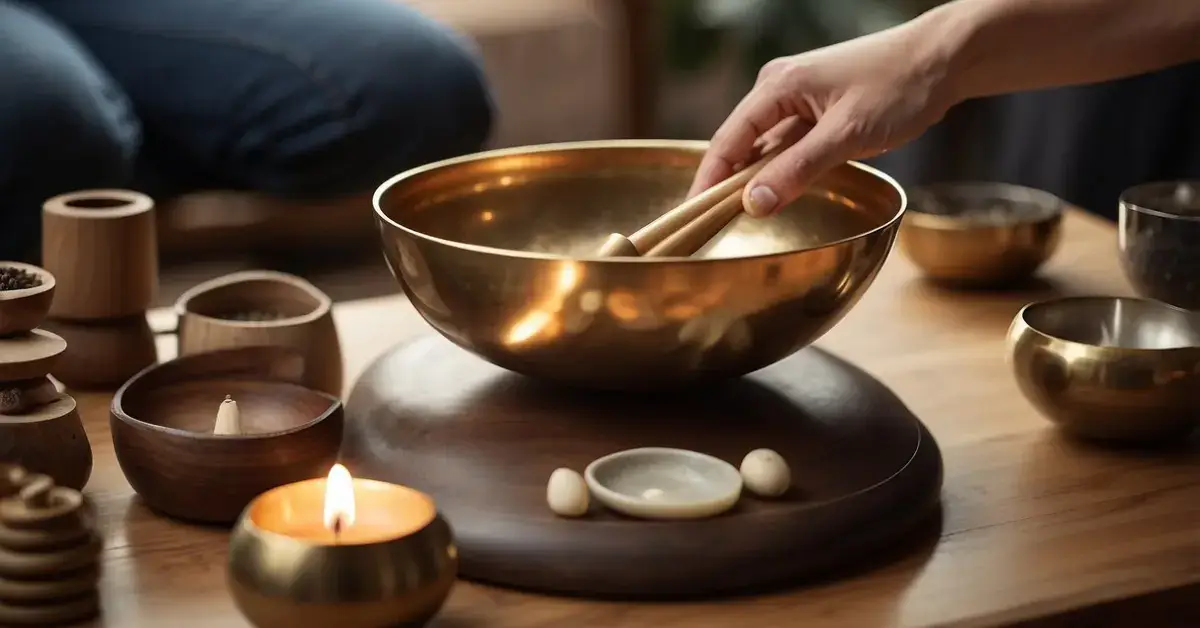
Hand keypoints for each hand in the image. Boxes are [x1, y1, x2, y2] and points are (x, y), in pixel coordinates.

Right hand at [689, 22, 958, 216]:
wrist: (945, 59)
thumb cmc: (899, 87)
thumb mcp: (845, 136)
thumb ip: (796, 170)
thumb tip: (752, 203)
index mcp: (777, 86)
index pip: (726, 140)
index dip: (707, 180)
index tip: (692, 215)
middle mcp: (779, 87)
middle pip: (740, 143)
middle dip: (726, 182)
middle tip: (712, 224)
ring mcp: (799, 96)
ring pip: (766, 145)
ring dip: (757, 176)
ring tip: (741, 215)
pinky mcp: (818, 106)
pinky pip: (787, 142)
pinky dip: (782, 166)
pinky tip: (782, 189)